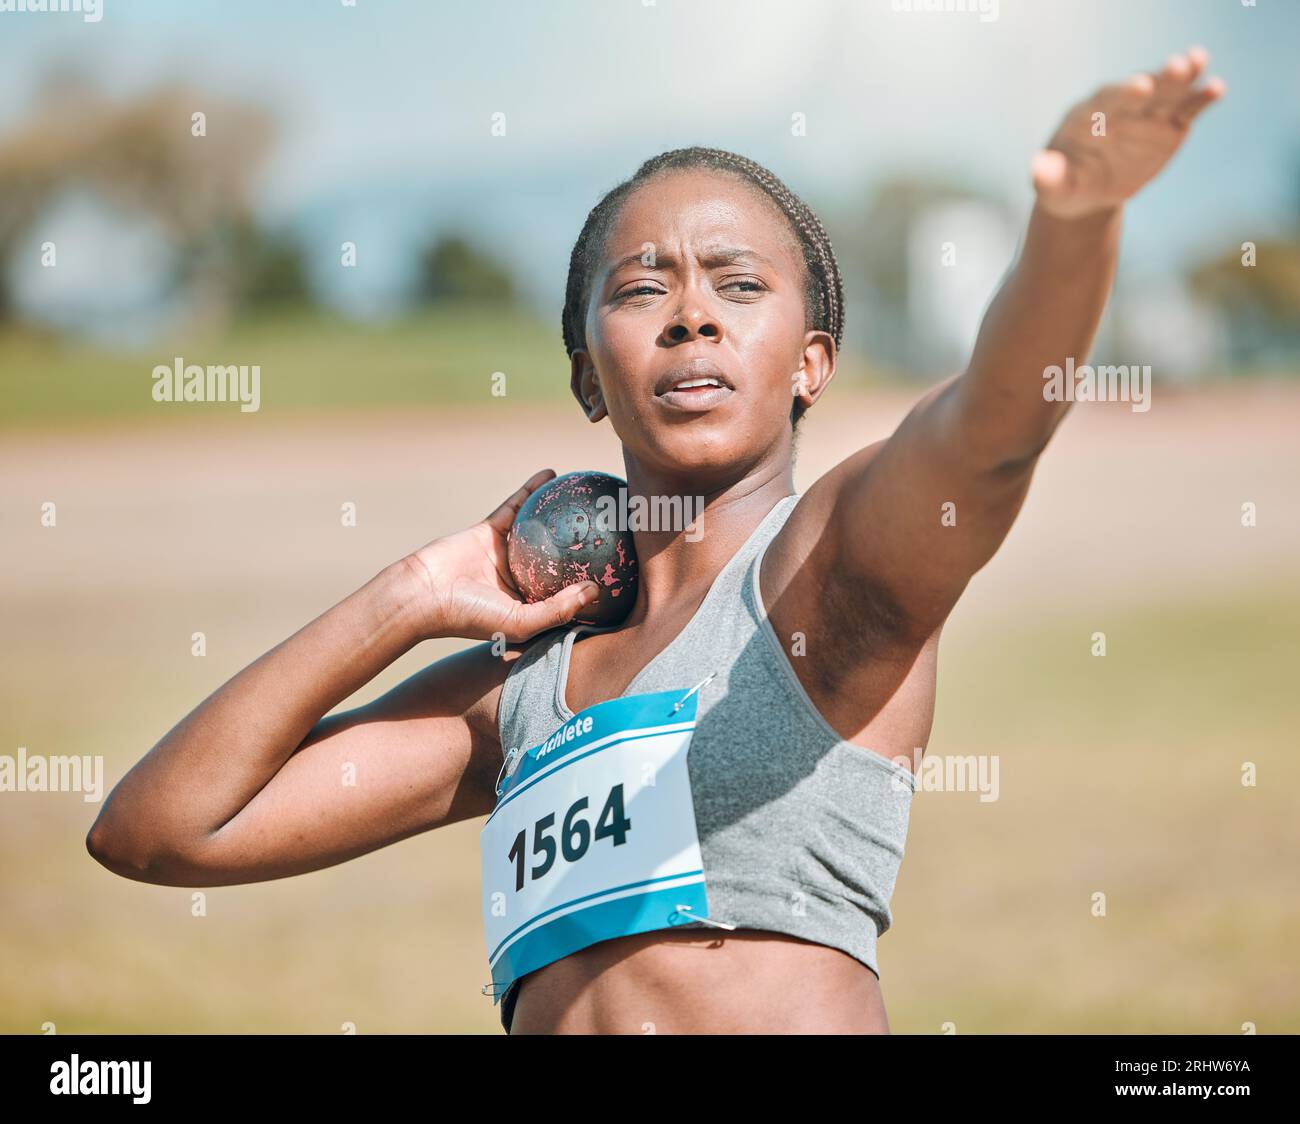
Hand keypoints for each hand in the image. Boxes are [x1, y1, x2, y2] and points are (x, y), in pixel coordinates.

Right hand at [402, 469, 600, 641]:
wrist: (421, 595)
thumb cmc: (470, 617)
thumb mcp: (520, 621)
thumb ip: (558, 609)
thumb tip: (595, 589)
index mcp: (533, 604)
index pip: (571, 591)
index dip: (596, 578)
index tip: (625, 564)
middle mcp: (523, 579)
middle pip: (562, 556)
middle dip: (585, 541)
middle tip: (614, 523)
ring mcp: (507, 553)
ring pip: (540, 528)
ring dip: (560, 511)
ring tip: (587, 493)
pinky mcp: (490, 531)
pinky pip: (515, 507)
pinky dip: (531, 490)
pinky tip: (551, 474)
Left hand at [1033, 46, 1225, 220]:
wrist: (1086, 193)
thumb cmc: (1065, 186)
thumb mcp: (1053, 187)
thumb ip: (1048, 176)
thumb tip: (1038, 167)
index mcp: (1089, 116)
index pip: (1108, 102)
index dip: (1123, 95)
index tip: (1139, 87)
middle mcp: (1121, 108)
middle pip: (1142, 90)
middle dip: (1159, 79)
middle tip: (1178, 65)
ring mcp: (1146, 115)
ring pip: (1167, 92)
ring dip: (1184, 77)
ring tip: (1198, 61)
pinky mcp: (1168, 126)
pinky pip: (1186, 110)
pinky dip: (1201, 99)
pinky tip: (1216, 88)